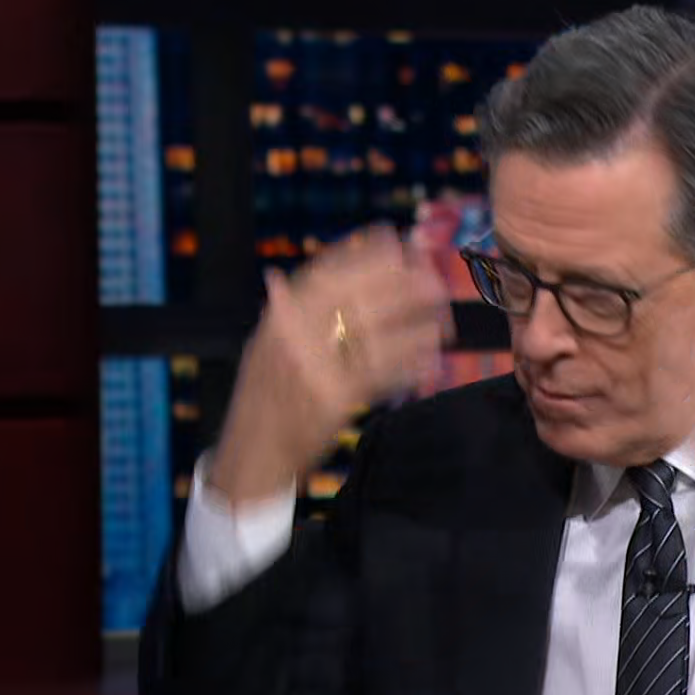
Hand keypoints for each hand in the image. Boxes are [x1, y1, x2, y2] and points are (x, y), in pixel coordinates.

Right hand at [210, 227, 451, 503]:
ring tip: (444, 318)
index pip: (327, 273)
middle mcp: (293, 335)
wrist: (251, 454)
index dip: (365, 254)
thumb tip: (319, 268)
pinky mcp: (333, 399)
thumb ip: (292, 305)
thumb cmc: (264, 398)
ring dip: (414, 324)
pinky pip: (380, 374)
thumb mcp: (267, 344)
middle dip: (400, 284)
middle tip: (434, 278)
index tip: (397, 240)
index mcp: (279, 316)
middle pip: (357, 298)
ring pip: (375, 334)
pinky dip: (408, 364)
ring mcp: (312, 366)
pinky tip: (431, 358)